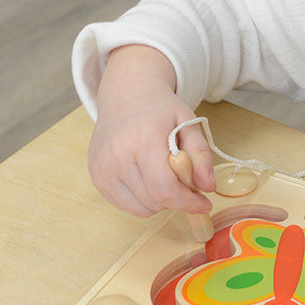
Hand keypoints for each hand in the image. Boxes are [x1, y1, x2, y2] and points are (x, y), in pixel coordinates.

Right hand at [88, 45, 215, 216]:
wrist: (125, 95)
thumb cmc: (160, 110)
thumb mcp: (189, 124)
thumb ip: (201, 155)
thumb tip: (208, 186)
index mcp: (144, 138)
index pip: (165, 188)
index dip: (189, 202)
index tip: (205, 204)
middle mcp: (118, 154)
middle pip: (156, 201)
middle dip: (179, 198)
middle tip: (185, 181)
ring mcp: (103, 167)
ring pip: (143, 208)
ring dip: (161, 201)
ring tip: (165, 176)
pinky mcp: (97, 176)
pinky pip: (128, 206)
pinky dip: (144, 201)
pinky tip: (149, 179)